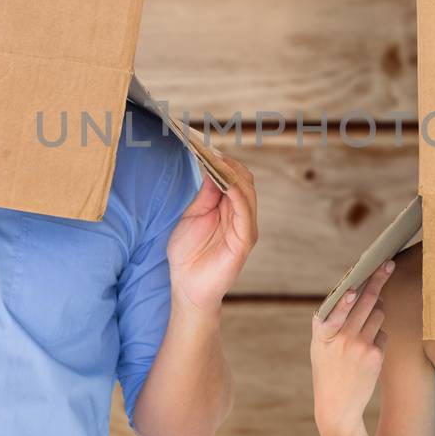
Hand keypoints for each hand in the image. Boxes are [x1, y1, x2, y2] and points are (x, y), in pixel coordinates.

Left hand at [167, 152, 258, 315]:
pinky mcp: (245, 240)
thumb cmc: (188, 255)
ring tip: (216, 160)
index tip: (205, 148)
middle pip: (244, 181)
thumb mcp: (193, 215)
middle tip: (209, 150)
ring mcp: (245, 227)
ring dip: (233, 174)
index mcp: (229, 209)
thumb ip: (206, 194)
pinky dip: (236, 193)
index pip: (234, 178)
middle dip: (228, 164)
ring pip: (247, 192)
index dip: (223, 162)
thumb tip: (212, 168)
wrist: (187, 287)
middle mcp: (241, 216)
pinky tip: (225, 182)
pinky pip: (245, 211)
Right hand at [311, 260, 395, 435]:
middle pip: (365, 301)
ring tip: (365, 326)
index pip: (337, 305)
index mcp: (322, 331)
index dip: (348, 293)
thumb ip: (332, 322)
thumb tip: (357, 295)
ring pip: (378, 314)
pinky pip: (383, 334)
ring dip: (377, 312)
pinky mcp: (375, 355)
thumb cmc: (328, 371)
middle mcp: (340, 336)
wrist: (336, 406)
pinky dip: (378, 338)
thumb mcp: (319, 346)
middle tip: (388, 264)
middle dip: (378, 280)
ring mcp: (359, 345)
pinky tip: (367, 352)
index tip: (356, 282)